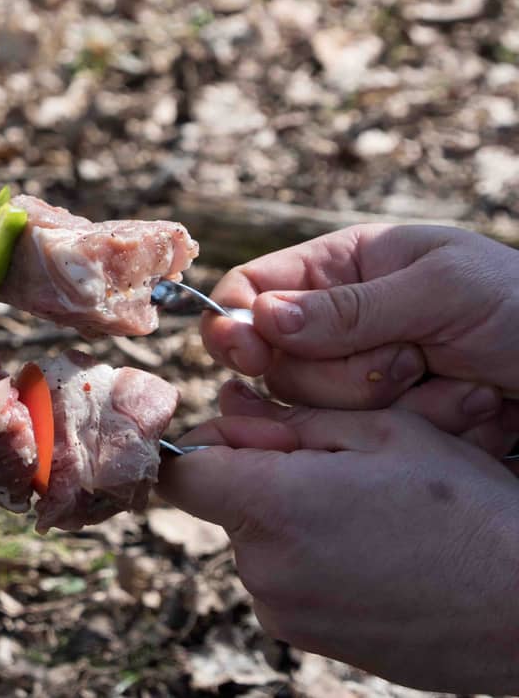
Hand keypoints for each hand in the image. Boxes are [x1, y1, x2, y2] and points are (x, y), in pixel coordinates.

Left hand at [159, 384, 518, 693]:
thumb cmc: (467, 510)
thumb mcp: (385, 431)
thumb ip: (292, 418)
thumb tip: (231, 410)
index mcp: (271, 507)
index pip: (180, 471)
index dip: (207, 443)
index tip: (251, 433)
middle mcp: (263, 570)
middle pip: (224, 505)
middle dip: (264, 477)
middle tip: (342, 469)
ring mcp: (286, 615)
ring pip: (258, 545)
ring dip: (294, 522)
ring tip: (374, 516)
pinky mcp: (313, 644)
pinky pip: (289, 585)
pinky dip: (317, 563)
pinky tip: (379, 555)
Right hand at [201, 224, 518, 406]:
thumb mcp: (445, 292)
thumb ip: (351, 308)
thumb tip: (262, 318)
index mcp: (343, 267)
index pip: (251, 291)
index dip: (236, 325)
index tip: (250, 355)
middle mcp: (341, 322)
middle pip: (278, 364)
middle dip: (344, 374)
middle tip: (414, 361)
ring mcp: (366, 377)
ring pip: (320, 411)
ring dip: (395, 404)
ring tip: (463, 386)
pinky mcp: (392, 426)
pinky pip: (370, 443)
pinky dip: (427, 430)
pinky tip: (474, 413)